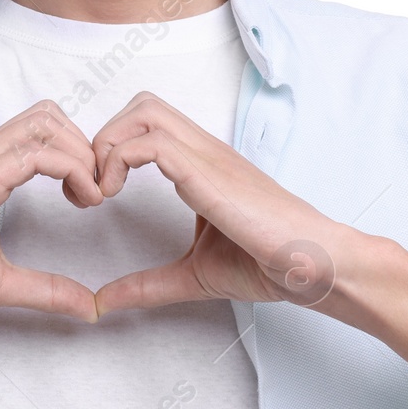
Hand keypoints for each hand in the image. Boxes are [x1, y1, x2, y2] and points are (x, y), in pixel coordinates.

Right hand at [0, 99, 101, 321]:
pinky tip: (81, 200)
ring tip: (91, 196)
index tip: (89, 199)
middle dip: (84, 145)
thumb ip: (46, 290)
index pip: (43, 132)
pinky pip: (38, 152)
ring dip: (82, 152)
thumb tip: (89, 309)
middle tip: (96, 192)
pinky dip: (72, 169)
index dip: (77, 155)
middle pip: (50, 114)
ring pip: (47, 121)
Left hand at [88, 91, 343, 314]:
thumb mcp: (192, 275)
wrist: (312, 265)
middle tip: (95, 187)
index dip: (111, 148)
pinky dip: (119, 161)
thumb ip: (147, 285)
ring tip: (102, 192)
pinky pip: (152, 143)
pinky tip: (114, 197)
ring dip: (108, 145)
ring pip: (144, 111)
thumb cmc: (267, 264)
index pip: (148, 123)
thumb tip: (102, 303)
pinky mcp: (208, 174)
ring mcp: (207, 157)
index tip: (95, 195)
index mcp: (201, 165)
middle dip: (105, 137)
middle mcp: (203, 151)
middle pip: (142, 104)